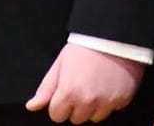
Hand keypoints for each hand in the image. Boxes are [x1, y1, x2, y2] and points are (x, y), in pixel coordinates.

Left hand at [26, 44, 145, 122]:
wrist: (113, 35)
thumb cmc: (84, 47)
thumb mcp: (60, 64)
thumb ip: (46, 89)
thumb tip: (32, 106)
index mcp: (68, 93)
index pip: (57, 116)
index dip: (59, 104)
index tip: (66, 91)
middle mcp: (87, 101)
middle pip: (76, 119)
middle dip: (76, 106)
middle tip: (82, 85)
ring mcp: (106, 102)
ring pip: (94, 118)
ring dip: (94, 106)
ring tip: (96, 85)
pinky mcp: (121, 100)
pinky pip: (112, 109)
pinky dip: (110, 100)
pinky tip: (108, 84)